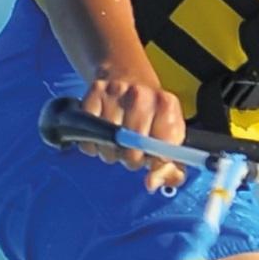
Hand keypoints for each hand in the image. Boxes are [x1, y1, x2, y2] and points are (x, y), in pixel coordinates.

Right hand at [85, 63, 187, 189]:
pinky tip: (101, 135)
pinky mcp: (93, 93)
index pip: (160, 151)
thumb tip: (151, 184)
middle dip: (131, 159)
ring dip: (111, 152)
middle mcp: (142, 95)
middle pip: (132, 151)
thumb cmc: (152, 115)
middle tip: (132, 150)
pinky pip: (88, 138)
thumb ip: (169, 169)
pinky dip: (93, 145)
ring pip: (108, 146)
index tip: (151, 160)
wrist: (127, 75)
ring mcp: (116, 92)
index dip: (154, 162)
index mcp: (167, 106)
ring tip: (117, 141)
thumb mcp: (170, 138)